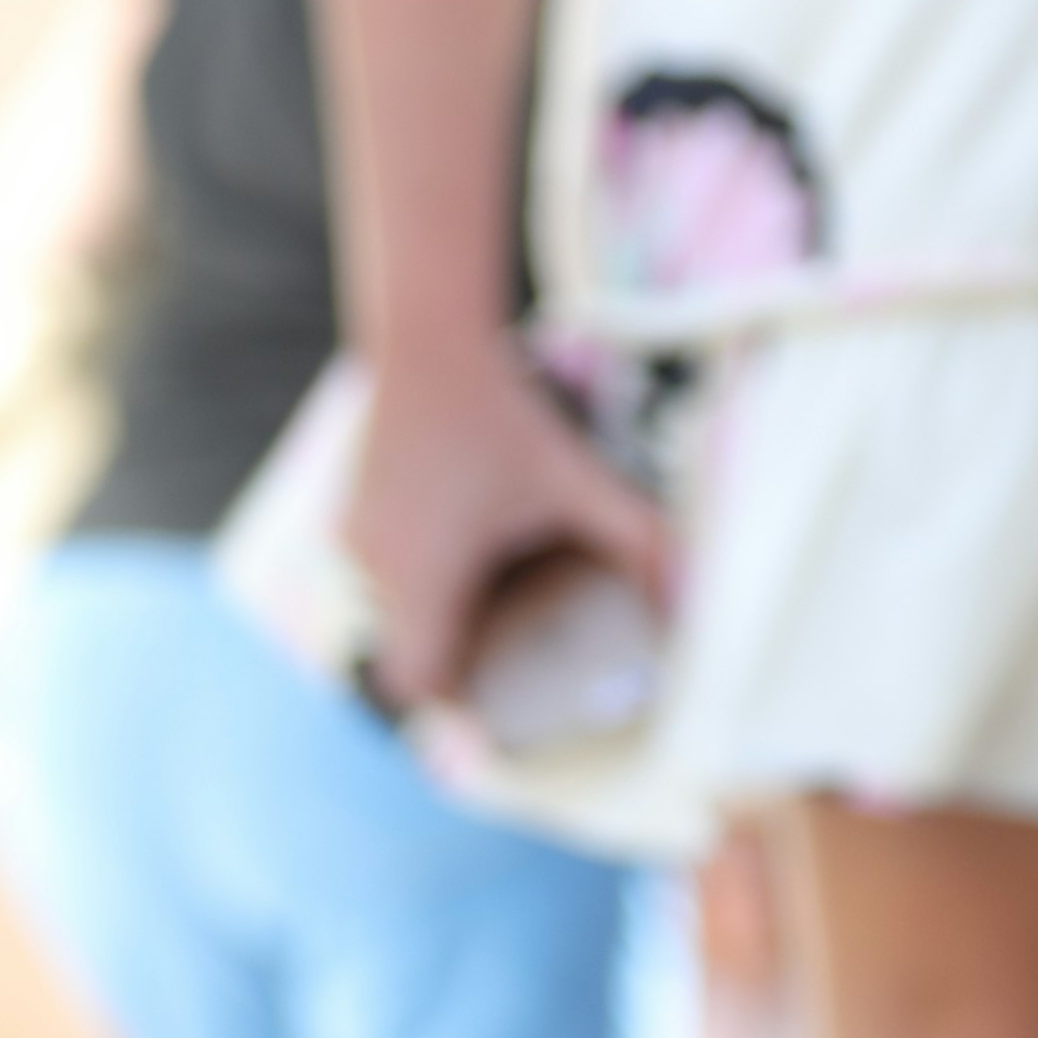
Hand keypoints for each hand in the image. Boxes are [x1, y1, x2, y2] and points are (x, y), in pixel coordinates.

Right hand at [348, 337, 674, 711]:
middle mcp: (381, 569)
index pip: (421, 685)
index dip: (459, 698)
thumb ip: (635, 540)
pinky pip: (381, 573)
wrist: (428, 339)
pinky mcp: (352, 514)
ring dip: (437, 610)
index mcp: (429, 578)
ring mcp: (358, 542)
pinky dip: (416, 573)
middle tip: (515, 631)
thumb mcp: (576, 478)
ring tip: (491, 575)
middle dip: (460, 651)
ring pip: (394, 613)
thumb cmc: (500, 414)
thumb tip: (684, 600)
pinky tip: (461, 535)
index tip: (501, 684)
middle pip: (412, 652)